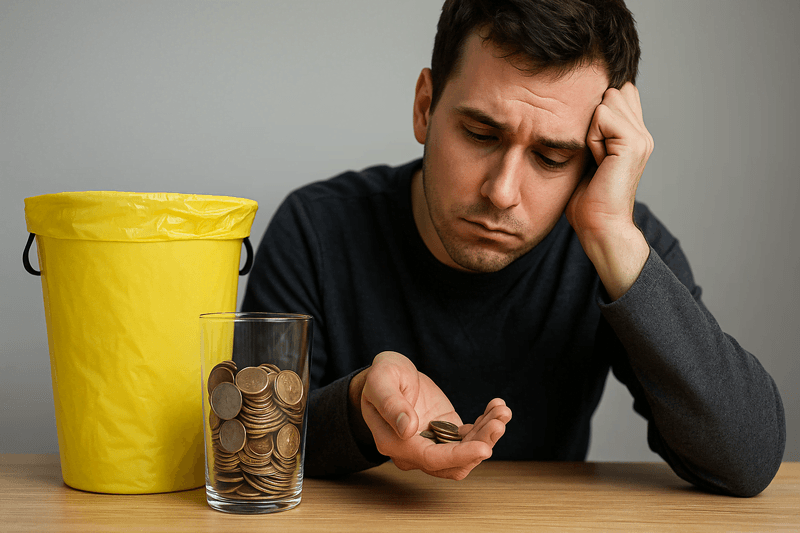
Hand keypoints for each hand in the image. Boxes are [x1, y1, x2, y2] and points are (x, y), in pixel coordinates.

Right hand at [354, 351, 510, 479]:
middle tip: (498, 421)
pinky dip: (485, 425)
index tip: (484, 447)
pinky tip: (496, 408)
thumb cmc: (380, 377)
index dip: (459, 456)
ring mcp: (432, 443)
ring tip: (501, 410)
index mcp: (395, 443)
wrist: (387, 376)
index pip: (431, 459)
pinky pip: (469, 439)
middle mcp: (414, 451)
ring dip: (487, 435)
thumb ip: (391, 405)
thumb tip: (408, 429)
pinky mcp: (446, 433)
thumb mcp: (381, 382)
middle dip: (480, 445)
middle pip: (453, 464)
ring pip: (465, 453)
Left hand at [566, 82, 652, 298]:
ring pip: (606, 101)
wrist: (599, 226)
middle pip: (612, 92)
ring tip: (595, 157)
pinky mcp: (633, 143)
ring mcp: (641, 137)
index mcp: (634, 135)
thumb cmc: (588, 200)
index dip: (597, 110)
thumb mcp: (588, 157)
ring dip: (591, 128)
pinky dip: (591, 137)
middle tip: (593, 153)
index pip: (618, 93)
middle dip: (593, 118)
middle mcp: (642, 133)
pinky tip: (597, 160)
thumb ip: (593, 132)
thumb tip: (580, 106)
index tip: (590, 143)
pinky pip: (602, 117)